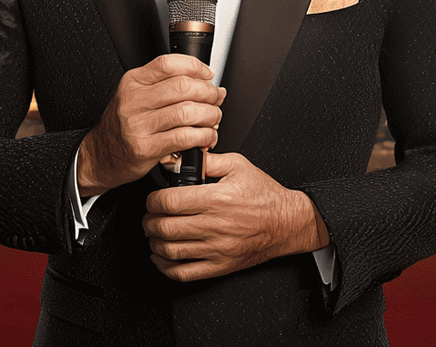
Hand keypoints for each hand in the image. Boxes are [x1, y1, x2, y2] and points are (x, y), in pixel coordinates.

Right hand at [77, 54, 224, 196]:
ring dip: (210, 115)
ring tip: (213, 119)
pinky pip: (184, 137)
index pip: (168, 64)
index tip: (208, 75)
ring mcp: (139, 124)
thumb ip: (167, 86)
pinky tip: (206, 136)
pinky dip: (203, 136)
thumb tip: (208, 83)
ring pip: (187, 112)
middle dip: (208, 93)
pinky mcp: (146, 148)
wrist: (101, 156)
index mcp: (133, 82)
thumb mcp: (137, 96)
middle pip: (182, 87)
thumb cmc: (123, 126)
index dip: (195, 67)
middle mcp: (134, 100)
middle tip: (216, 99)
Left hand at [143, 152, 329, 281]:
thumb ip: (206, 161)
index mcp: (216, 199)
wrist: (286, 222)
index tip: (152, 199)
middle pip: (164, 228)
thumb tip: (178, 160)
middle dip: (149, 221)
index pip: (169, 202)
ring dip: (154, 242)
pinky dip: (165, 267)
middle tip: (149, 216)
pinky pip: (184, 273)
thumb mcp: (237, 165)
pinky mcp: (220, 266)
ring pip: (170, 251)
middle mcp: (215, 225)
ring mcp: (217, 249)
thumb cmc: (264, 194)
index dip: (152, 200)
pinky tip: (162, 257)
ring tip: (154, 233)